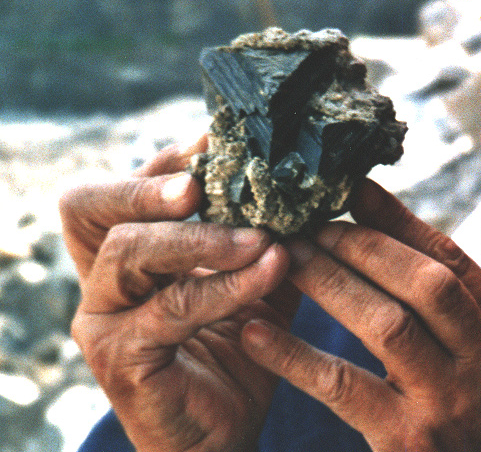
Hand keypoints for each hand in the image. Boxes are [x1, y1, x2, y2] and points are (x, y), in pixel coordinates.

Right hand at [60, 138, 297, 451]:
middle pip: (91, 209)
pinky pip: (171, 308)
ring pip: (131, 252)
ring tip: (262, 236)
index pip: (121, 190)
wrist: (228, 432)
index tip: (216, 139)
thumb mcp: (257, 280)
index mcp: (129, 255)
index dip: (162, 161)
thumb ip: (267, 235)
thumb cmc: (241, 350)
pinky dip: (225, 285)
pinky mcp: (121, 358)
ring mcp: (104, 320)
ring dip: (201, 238)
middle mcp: (105, 281)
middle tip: (202, 183)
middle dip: (147, 186)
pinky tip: (271, 270)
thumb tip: (308, 184)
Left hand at [241, 180, 480, 451]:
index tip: (352, 188)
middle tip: (311, 225)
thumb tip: (384, 221)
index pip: (450, 259)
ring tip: (288, 260)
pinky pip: (343, 387)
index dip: (397, 220)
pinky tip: (257, 333)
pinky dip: (295, 357)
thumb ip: (450, 297)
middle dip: (362, 245)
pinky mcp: (406, 441)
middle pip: (423, 282)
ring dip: (330, 284)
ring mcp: (449, 401)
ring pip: (385, 324)